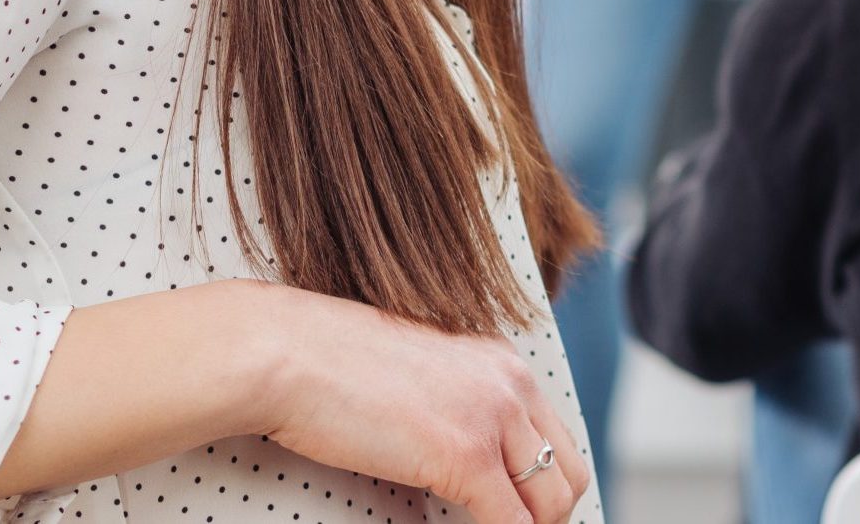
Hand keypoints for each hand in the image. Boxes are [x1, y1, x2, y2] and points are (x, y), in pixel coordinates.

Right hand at [259, 286, 590, 523]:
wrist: (292, 352)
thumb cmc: (334, 368)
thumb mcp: (420, 378)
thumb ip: (455, 407)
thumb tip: (463, 458)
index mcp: (501, 362)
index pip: (556, 440)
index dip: (544, 491)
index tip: (521, 517)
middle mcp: (510, 382)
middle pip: (566, 474)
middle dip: (545, 519)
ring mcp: (493, 416)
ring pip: (551, 505)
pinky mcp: (466, 455)